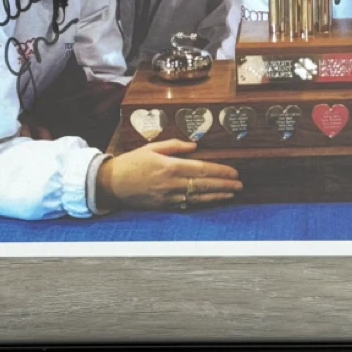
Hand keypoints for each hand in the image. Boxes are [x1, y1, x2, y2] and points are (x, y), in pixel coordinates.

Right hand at [95, 139, 242, 210]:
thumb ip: (174, 146)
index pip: (202, 169)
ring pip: (199, 197)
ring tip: (232, 194)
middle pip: (204, 184)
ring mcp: (168, 196)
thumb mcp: (152, 148)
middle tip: (240, 184)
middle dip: (224, 184)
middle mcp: (172, 183)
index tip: (234, 172)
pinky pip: (187, 204)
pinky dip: (202, 203)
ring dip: (217, 196)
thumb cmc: (132, 163)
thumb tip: (195, 146)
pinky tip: (212, 201)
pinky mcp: (164, 206)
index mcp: (170, 166)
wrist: (112, 183)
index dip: (220, 171)